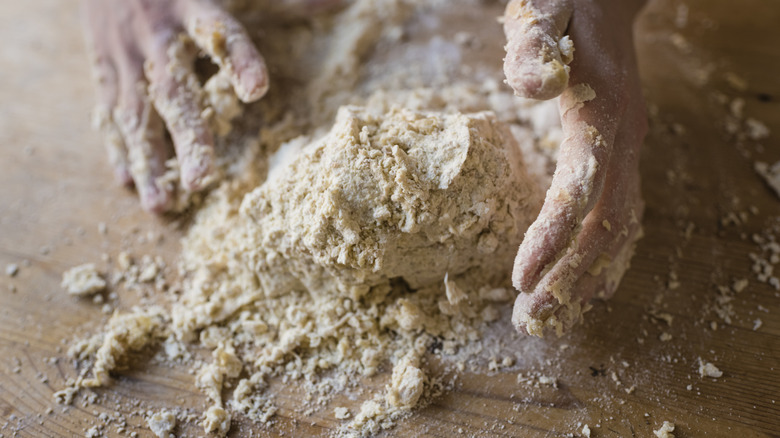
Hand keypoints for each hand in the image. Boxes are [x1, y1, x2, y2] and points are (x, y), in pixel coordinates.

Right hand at [82, 0, 267, 211]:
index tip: (258, 90)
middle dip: (186, 137)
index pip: (220, 34)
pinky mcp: (103, 65)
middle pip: (172, 90)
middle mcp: (156, 33)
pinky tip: (130, 181)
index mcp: (192, 5)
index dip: (239, 60)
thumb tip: (342, 4)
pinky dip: (118, 146)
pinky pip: (108, 111)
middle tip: (200, 181)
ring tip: (160, 205)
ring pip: (134, 112)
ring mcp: (124, 52)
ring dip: (147, 161)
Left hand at [503, 0, 647, 335]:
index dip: (553, 238)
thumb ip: (534, 46)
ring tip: (552, 314)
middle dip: (571, 276)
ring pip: (619, 227)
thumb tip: (532, 89)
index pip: (581, 190)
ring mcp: (630, 149)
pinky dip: (607, 256)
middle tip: (532, 318)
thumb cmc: (566, 5)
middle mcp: (626, 140)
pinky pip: (623, 215)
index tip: (521, 278)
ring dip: (588, 276)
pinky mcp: (623, 153)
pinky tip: (591, 285)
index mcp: (604, 114)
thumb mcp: (543, 12)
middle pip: (606, 224)